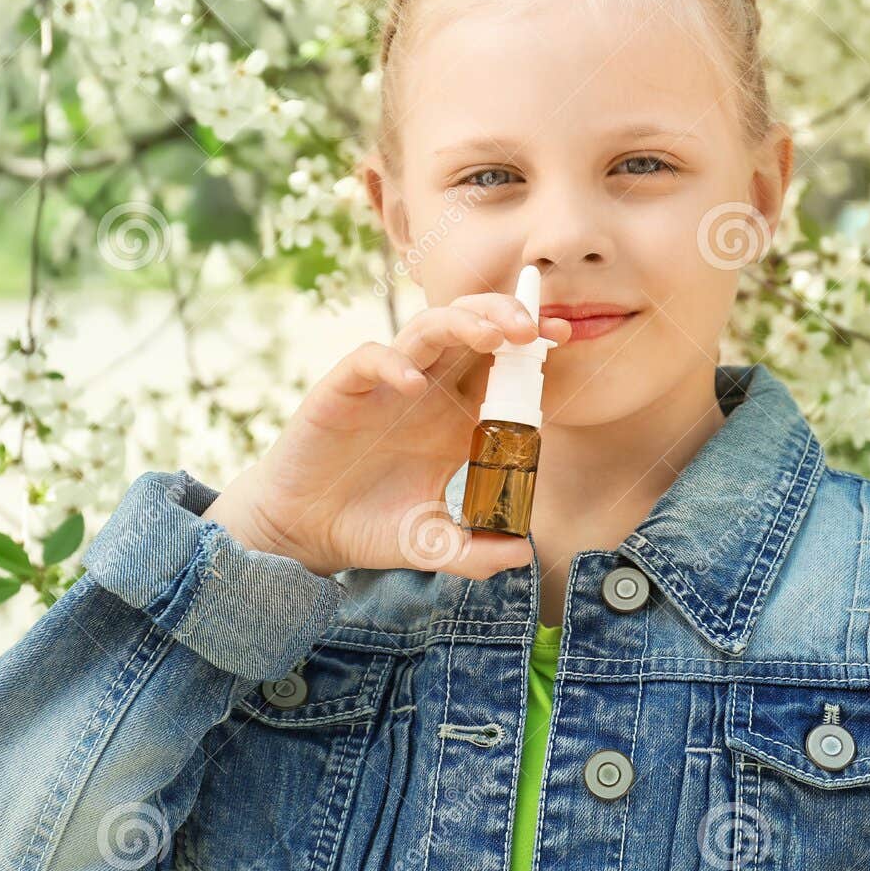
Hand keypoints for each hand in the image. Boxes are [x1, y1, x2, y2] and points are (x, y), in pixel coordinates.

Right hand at [202, 291, 571, 579]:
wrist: (305, 533)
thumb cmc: (371, 527)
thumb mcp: (432, 547)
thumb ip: (475, 553)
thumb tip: (521, 555)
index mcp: (457, 415)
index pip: (502, 364)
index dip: (532, 346)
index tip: (564, 336)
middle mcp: (427, 389)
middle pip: (471, 327)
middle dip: (505, 316)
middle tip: (534, 328)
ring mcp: (386, 384)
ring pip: (427, 328)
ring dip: (462, 321)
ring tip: (492, 334)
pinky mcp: (343, 389)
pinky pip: (370, 358)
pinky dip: (391, 363)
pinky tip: (411, 384)